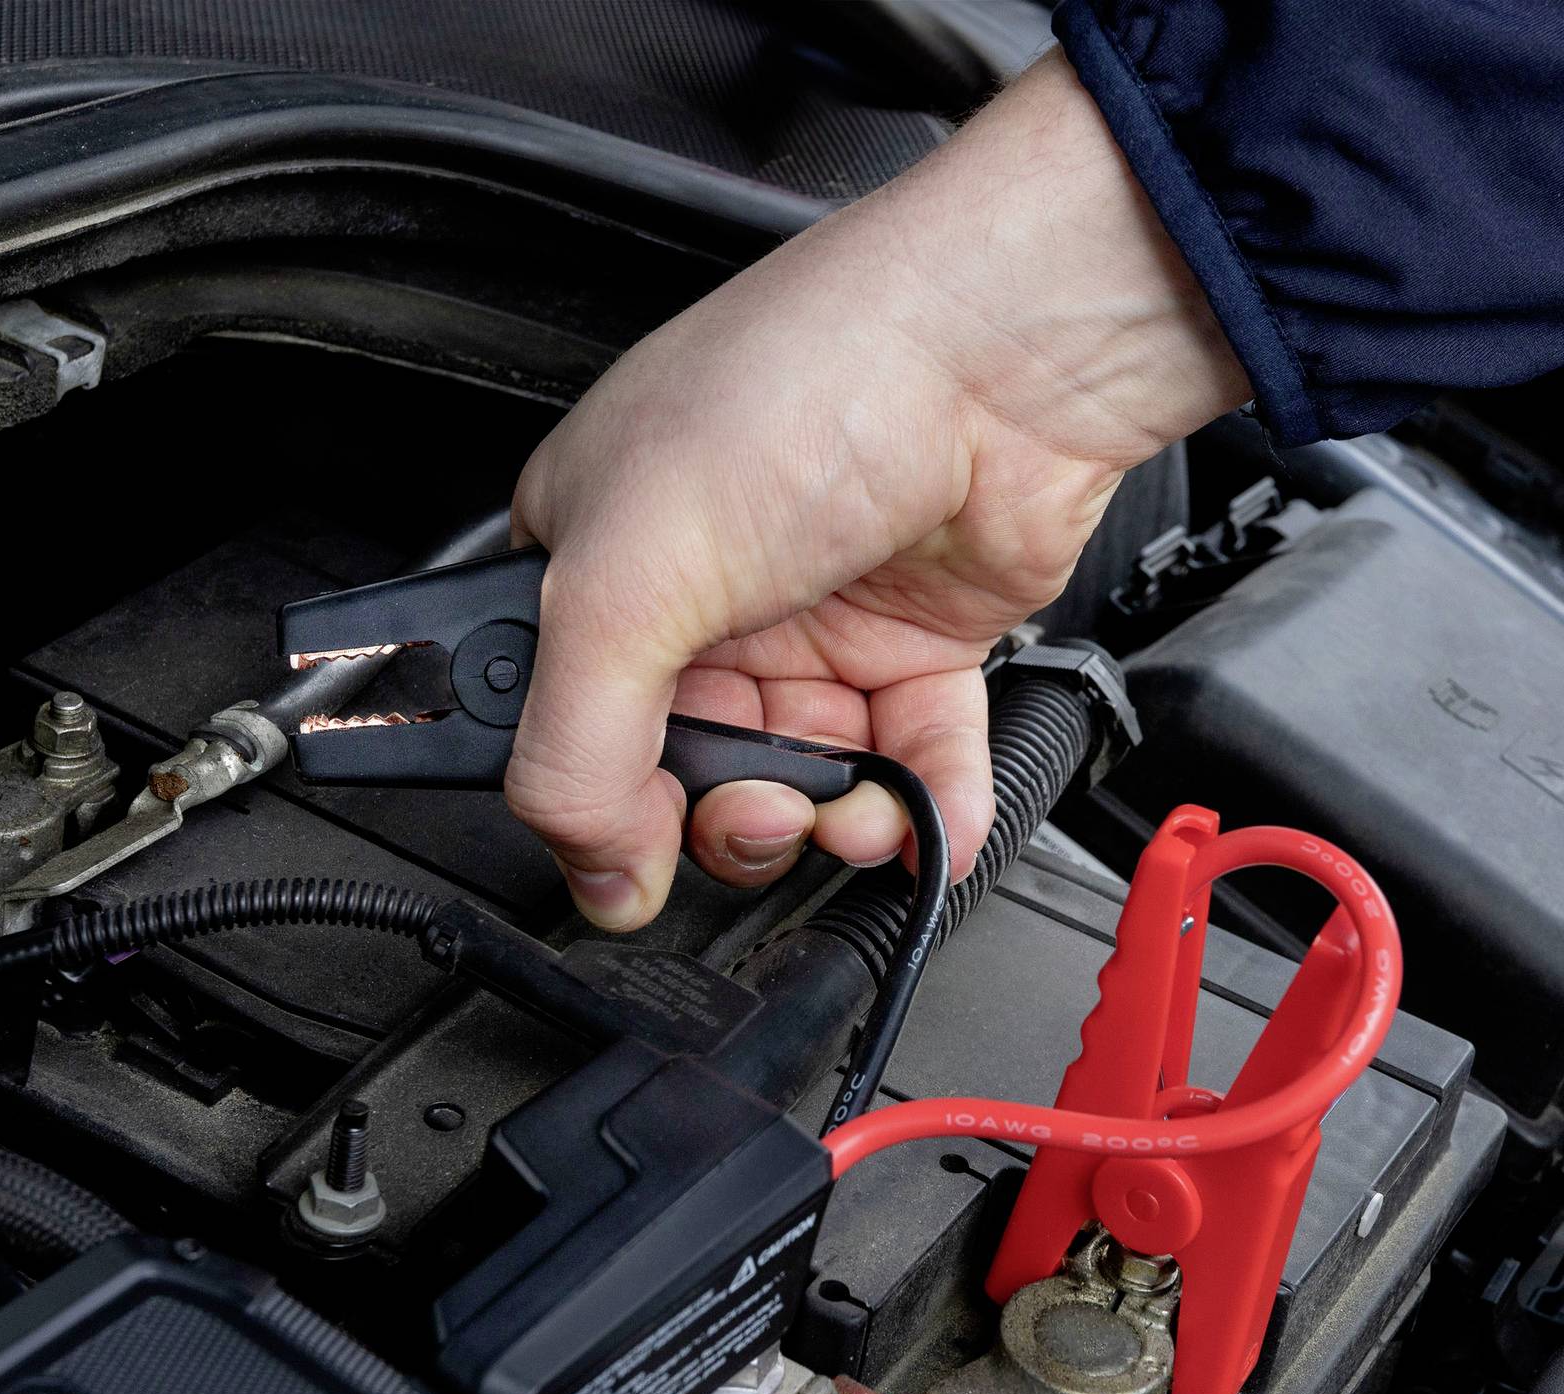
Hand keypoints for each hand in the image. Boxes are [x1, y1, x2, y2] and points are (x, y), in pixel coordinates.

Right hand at [505, 51, 1247, 929]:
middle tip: (757, 808)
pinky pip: (910, 760)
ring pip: (800, 781)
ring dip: (828, 822)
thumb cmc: (809, 383)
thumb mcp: (631, 575)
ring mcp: (812, 619)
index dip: (603, 794)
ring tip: (848, 808)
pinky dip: (923, 808)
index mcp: (594, 555)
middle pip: (687, 770)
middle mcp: (699, 593)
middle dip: (727, 816)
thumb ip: (576, 742)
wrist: (1001, 350)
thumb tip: (590, 872)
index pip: (562, 720)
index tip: (640, 837)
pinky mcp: (914, 640)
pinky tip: (925, 822)